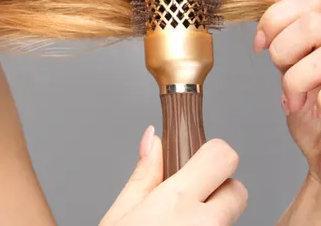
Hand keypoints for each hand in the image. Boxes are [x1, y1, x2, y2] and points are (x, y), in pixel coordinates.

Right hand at [101, 127, 246, 224]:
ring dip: (214, 215)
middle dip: (218, 189)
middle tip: (189, 200)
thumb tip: (153, 140)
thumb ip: (143, 176)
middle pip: (237, 190)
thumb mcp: (120, 214)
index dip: (212, 153)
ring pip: (231, 216)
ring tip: (180, 223)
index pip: (222, 157)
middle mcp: (206, 223)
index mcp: (177, 201)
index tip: (199, 157)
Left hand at [255, 0, 320, 182]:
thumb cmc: (316, 114)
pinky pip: (320, 81)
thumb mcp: (295, 64)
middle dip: (283, 48)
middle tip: (283, 72)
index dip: (273, 20)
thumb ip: (289, 30)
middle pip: (310, 21)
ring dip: (294, 74)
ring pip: (316, 43)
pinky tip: (309, 108)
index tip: (260, 44)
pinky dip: (305, 93)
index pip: (304, 2)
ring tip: (295, 96)